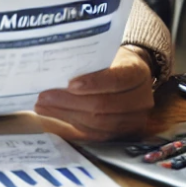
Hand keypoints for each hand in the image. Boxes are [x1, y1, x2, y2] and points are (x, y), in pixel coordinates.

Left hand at [33, 46, 154, 139]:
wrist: (128, 72)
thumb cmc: (109, 59)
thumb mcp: (102, 52)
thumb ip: (85, 60)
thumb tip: (53, 68)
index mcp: (137, 72)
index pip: (117, 80)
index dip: (93, 84)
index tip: (69, 84)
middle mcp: (141, 98)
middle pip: (105, 106)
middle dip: (70, 103)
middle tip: (44, 97)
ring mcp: (135, 119)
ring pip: (99, 124)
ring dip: (67, 115)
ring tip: (43, 107)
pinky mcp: (124, 133)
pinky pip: (97, 134)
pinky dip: (73, 125)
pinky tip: (55, 116)